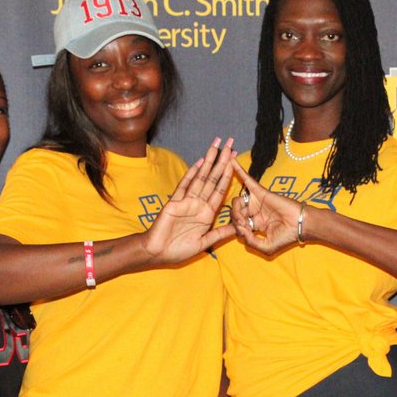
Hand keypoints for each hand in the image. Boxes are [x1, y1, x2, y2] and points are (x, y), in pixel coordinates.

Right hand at [144, 138, 236, 262]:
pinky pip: (185, 186)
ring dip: (209, 161)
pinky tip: (199, 162)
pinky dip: (192, 174)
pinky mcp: (174, 203)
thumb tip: (237, 229)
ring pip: (201, 178)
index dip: (229, 174)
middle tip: (230, 142)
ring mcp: (186, 202)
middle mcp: (198, 204)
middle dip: (222, 161)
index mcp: (207, 213)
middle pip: (213, 178)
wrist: (158, 253)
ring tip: (217, 145)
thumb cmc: (178, 250)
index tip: (236, 160)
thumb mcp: (204, 242)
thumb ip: (220, 234)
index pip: (221, 190)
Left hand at [230, 161, 304, 253]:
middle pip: (235, 213)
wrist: (301, 225)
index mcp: (255, 225)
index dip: (236, 229)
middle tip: (242, 223)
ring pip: (238, 201)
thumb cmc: (287, 236)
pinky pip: (247, 180)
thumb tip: (240, 231)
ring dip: (236, 209)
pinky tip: (231, 161)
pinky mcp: (260, 192)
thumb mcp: (266, 247)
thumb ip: (251, 242)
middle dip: (235, 219)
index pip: (238, 225)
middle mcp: (254, 212)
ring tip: (243, 214)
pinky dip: (239, 171)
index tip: (241, 233)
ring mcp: (256, 201)